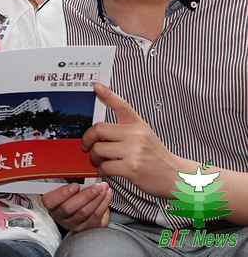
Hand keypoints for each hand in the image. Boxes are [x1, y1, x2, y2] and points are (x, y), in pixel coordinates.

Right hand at [42, 182, 111, 231]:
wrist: (82, 209)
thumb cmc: (72, 194)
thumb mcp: (66, 187)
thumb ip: (67, 182)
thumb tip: (78, 173)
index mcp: (52, 204)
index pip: (50, 201)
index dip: (62, 193)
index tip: (75, 185)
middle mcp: (60, 216)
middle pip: (69, 208)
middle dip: (86, 195)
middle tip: (97, 186)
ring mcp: (73, 224)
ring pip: (84, 212)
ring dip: (97, 198)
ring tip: (104, 188)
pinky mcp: (86, 228)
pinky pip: (95, 217)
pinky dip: (103, 204)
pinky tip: (107, 195)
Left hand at [83, 84, 180, 198]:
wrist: (176, 176)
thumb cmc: (157, 157)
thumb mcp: (145, 136)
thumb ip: (127, 130)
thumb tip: (101, 130)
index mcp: (138, 125)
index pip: (122, 106)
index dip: (108, 95)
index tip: (97, 86)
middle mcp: (136, 135)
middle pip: (100, 129)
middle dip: (88, 138)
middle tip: (87, 144)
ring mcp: (134, 151)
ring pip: (99, 149)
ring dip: (94, 157)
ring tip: (98, 160)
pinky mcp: (131, 168)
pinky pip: (105, 166)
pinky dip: (101, 170)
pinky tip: (105, 170)